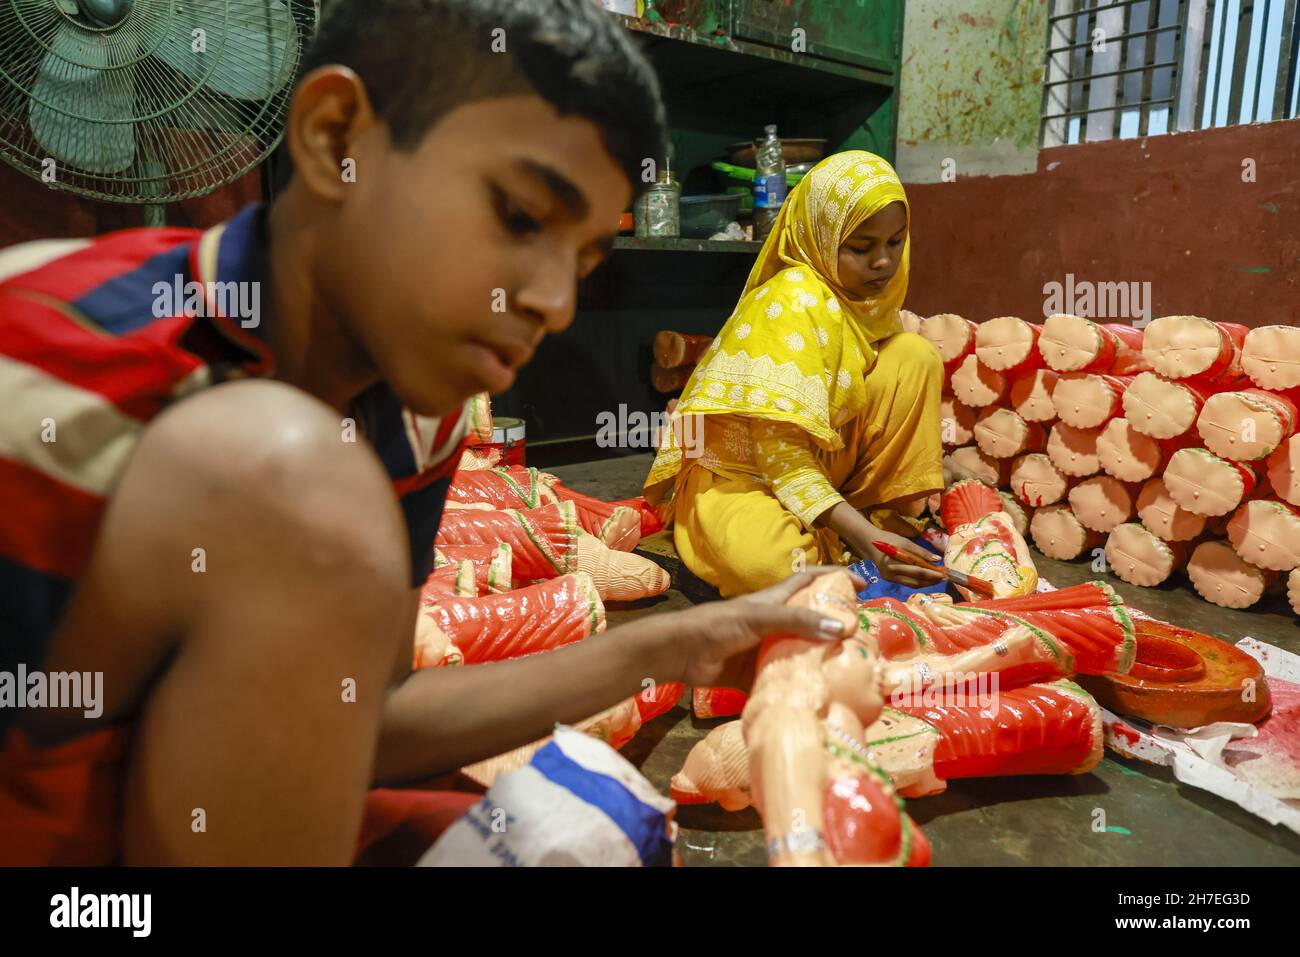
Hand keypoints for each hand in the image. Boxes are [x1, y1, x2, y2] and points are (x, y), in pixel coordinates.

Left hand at [669, 567, 865, 690]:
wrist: (683, 654)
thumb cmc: (719, 624)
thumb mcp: (760, 617)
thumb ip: (797, 622)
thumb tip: (841, 628)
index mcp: (777, 602)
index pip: (811, 582)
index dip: (835, 579)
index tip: (863, 586)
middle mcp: (777, 624)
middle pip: (813, 622)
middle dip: (838, 627)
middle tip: (867, 640)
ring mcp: (769, 650)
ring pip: (803, 653)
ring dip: (823, 661)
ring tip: (854, 671)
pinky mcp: (759, 675)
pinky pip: (785, 681)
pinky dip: (800, 688)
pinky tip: (821, 697)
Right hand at [861, 528, 945, 587]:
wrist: (868, 543)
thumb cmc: (887, 540)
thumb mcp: (905, 542)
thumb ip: (921, 552)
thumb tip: (937, 559)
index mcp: (895, 564)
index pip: (918, 571)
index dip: (933, 573)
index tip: (945, 573)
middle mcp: (892, 574)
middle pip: (917, 581)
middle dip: (933, 580)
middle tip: (946, 578)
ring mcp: (890, 578)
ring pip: (913, 584)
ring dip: (927, 583)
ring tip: (939, 579)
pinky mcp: (890, 579)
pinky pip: (907, 583)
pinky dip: (919, 582)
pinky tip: (927, 579)